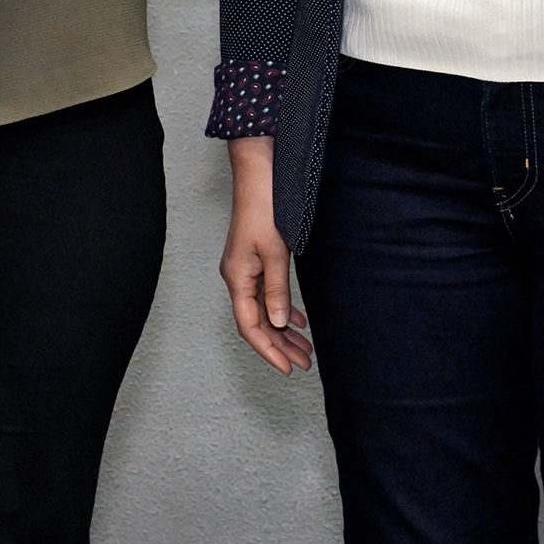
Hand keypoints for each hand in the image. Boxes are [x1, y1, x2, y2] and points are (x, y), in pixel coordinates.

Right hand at [221, 137, 312, 373]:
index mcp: (237, 277)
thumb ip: (277, 290)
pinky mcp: (255, 259)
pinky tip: (298, 320)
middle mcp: (238, 276)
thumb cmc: (264, 208)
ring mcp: (245, 268)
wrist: (259, 174)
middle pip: (257, 322)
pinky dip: (283, 309)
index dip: (269, 350)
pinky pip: (266, 293)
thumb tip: (279, 323)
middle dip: (280, 345)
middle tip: (305, 363)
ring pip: (263, 309)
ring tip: (306, 348)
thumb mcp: (276, 253)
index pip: (250, 326)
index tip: (289, 369)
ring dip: (283, 330)